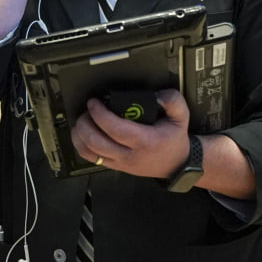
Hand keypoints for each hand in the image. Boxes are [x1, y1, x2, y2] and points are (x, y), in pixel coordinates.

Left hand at [72, 88, 190, 178]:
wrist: (176, 164)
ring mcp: (120, 163)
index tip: (94, 102)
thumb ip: (171, 100)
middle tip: (87, 110)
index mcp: (144, 141)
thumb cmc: (174, 139)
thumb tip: (155, 95)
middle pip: (96, 142)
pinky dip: (81, 145)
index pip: (115, 129)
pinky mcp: (115, 166)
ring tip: (83, 120)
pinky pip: (91, 158)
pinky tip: (83, 133)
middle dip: (85, 123)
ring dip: (80, 134)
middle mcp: (129, 155)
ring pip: (89, 152)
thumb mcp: (181, 116)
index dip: (99, 114)